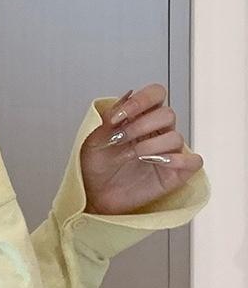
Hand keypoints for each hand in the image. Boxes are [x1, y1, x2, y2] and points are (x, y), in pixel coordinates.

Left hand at [79, 84, 204, 214]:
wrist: (95, 193)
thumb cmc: (96, 165)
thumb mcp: (93, 138)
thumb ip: (108, 119)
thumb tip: (123, 100)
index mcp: (139, 117)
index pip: (155, 94)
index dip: (141, 100)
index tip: (118, 117)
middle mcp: (156, 131)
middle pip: (167, 114)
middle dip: (141, 125)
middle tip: (121, 139)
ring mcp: (167, 152)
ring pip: (177, 137)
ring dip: (152, 145)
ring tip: (133, 155)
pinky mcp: (176, 173)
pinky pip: (193, 161)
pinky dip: (179, 160)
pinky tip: (157, 162)